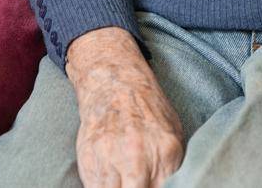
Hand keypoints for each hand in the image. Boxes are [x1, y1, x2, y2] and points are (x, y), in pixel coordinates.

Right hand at [67, 28, 185, 187]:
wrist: (114, 83)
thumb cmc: (147, 109)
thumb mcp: (173, 134)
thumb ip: (172, 168)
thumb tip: (170, 187)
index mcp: (166, 152)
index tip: (151, 185)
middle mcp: (138, 158)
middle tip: (138, 184)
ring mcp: (110, 159)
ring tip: (124, 181)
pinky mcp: (88, 159)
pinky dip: (102, 187)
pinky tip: (110, 180)